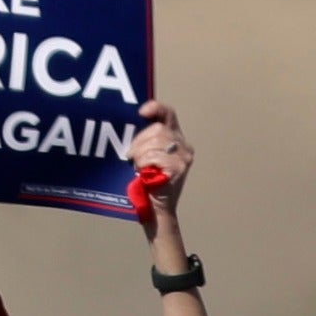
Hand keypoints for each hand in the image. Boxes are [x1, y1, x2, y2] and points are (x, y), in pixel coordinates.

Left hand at [128, 101, 191, 226]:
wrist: (155, 209)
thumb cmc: (147, 181)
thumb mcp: (147, 155)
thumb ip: (146, 140)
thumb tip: (130, 123)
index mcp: (175, 138)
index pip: (168, 113)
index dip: (155, 107)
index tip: (141, 112)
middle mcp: (184, 145)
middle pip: (158, 128)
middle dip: (139, 141)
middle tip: (130, 156)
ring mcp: (184, 157)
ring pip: (156, 141)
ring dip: (140, 154)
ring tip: (138, 166)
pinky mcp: (179, 167)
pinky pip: (155, 156)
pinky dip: (143, 163)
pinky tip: (143, 172)